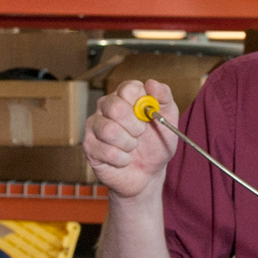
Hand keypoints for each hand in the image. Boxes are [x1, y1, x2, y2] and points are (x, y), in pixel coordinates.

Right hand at [84, 79, 178, 199]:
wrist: (148, 174)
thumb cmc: (156, 144)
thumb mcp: (168, 119)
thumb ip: (163, 97)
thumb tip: (151, 83)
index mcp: (125, 95)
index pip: (128, 88)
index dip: (141, 105)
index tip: (148, 117)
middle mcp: (106, 105)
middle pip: (115, 107)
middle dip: (135, 127)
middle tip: (140, 134)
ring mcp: (95, 125)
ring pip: (109, 130)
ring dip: (129, 144)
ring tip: (131, 147)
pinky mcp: (89, 145)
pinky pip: (107, 151)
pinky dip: (122, 159)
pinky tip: (123, 159)